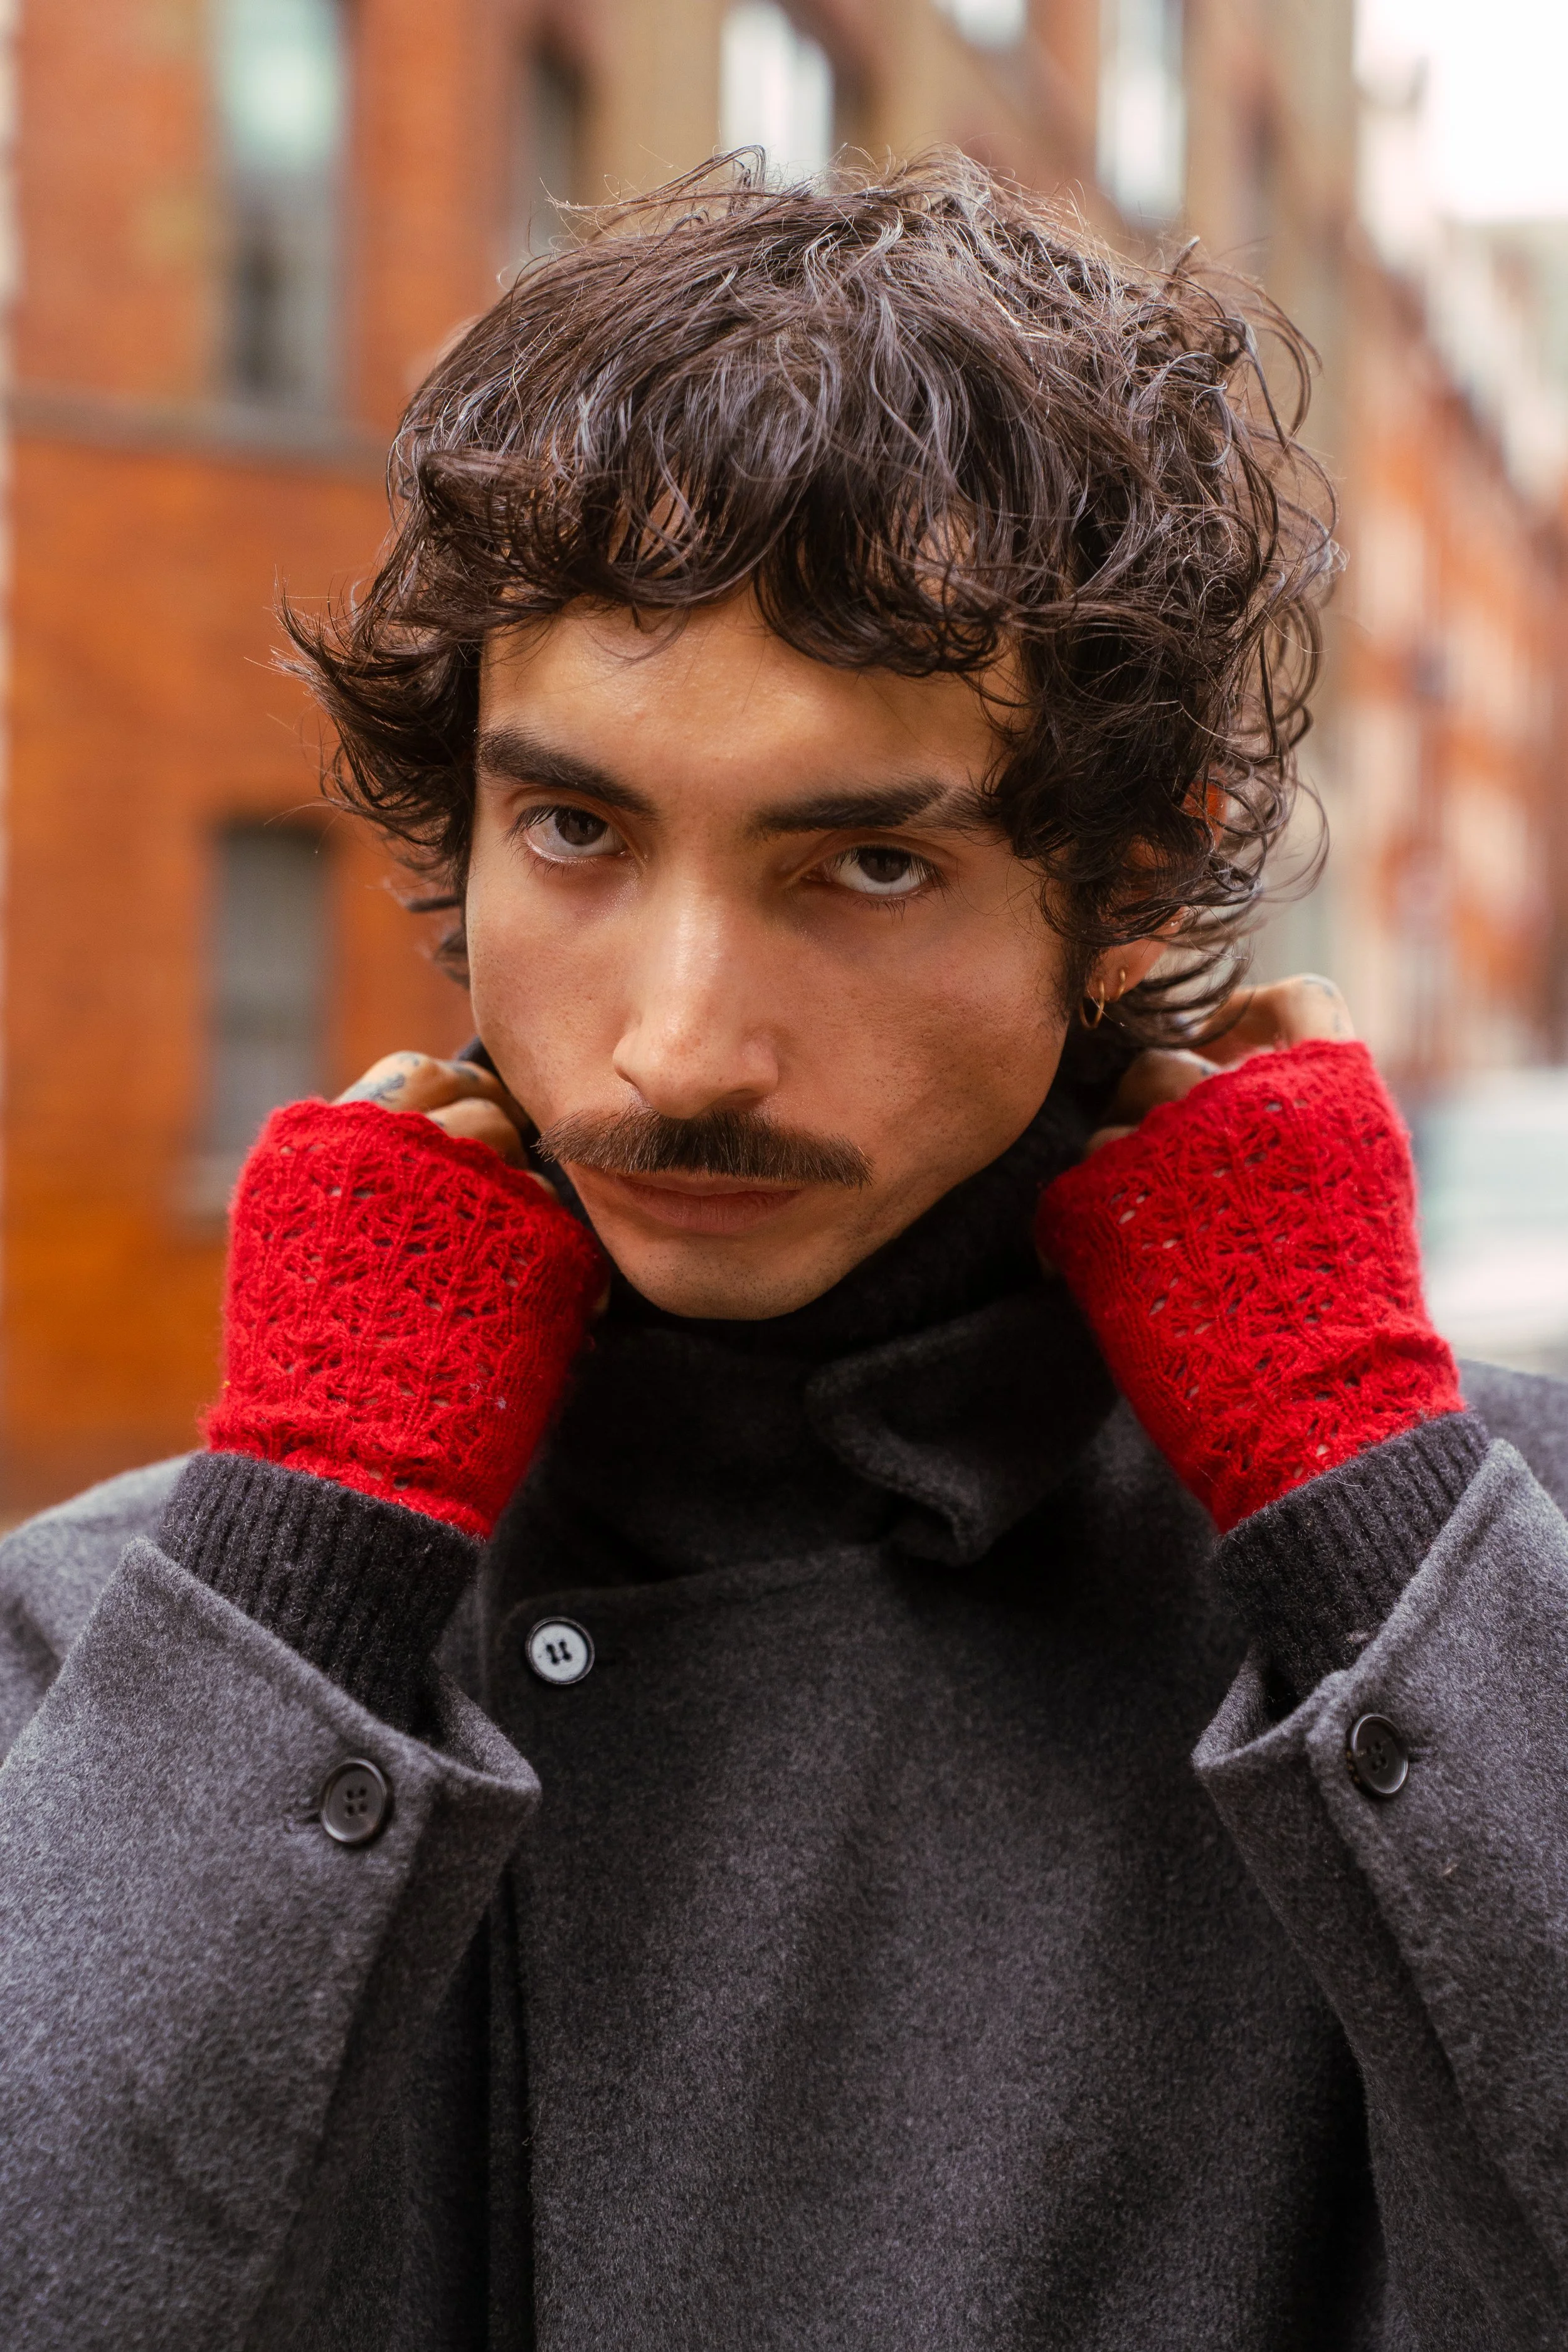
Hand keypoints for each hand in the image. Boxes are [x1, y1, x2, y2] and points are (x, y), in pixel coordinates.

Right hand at [204, 1055, 606, 1539]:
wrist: (336, 1462)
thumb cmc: (307, 1367)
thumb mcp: (293, 1244)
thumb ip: (350, 1172)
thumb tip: (420, 1127)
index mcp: (326, 1140)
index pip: (416, 1075)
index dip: (448, 1101)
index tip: (463, 1135)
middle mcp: (400, 1147)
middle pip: (481, 1109)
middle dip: (493, 1152)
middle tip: (481, 1218)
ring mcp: (473, 1191)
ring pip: (530, 1164)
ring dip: (522, 1208)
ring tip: (489, 1278)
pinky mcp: (536, 1244)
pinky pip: (564, 1225)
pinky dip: (557, 1261)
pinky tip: (529, 1308)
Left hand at [1035, 977, 1461, 1530]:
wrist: (1315, 1413)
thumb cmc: (1346, 1320)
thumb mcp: (1365, 1191)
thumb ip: (1311, 1118)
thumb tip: (1237, 1073)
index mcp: (1325, 1086)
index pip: (1286, 1002)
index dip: (1247, 1023)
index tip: (1225, 1056)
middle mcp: (1241, 1095)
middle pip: (1168, 1064)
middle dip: (1161, 1119)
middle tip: (1174, 1196)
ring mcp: (1163, 1144)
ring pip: (1108, 1127)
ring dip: (1118, 1180)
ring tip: (1155, 1259)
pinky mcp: (1098, 1202)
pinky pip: (1065, 1189)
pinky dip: (1073, 1232)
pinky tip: (1097, 1279)